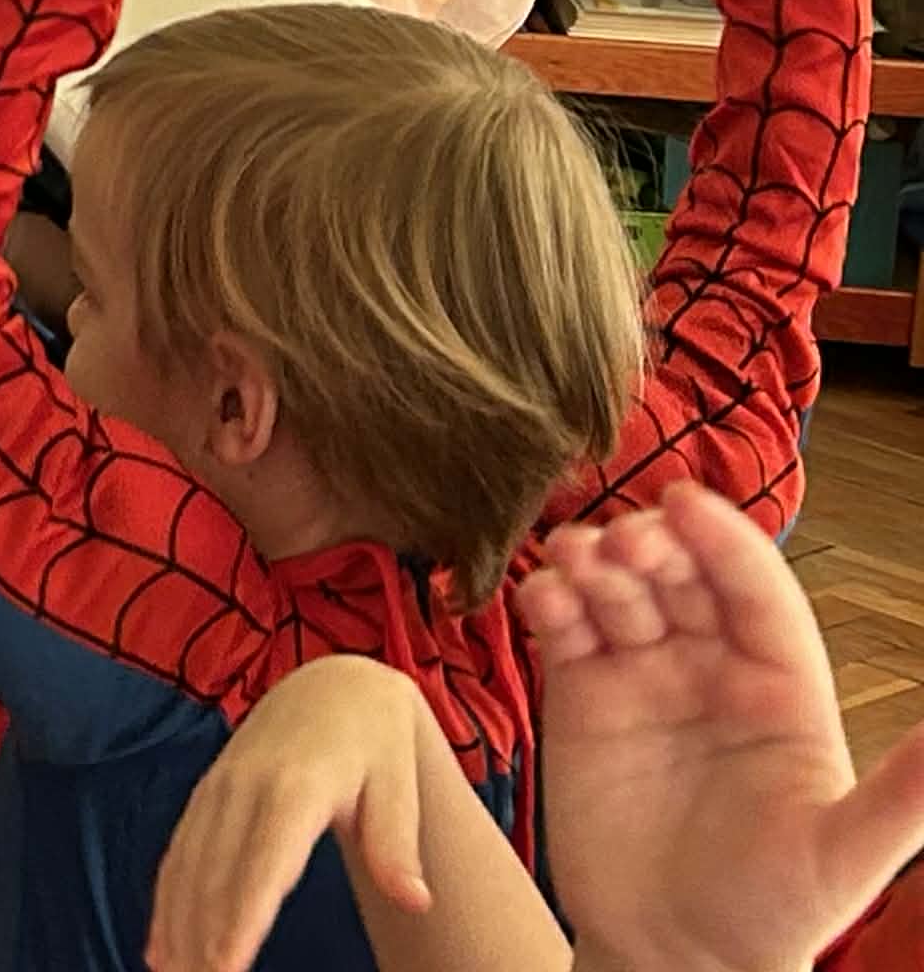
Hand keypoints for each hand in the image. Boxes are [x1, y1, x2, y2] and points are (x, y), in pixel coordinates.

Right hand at [146, 654, 445, 971]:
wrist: (333, 688)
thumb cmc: (373, 745)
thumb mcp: (398, 786)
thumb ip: (398, 845)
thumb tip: (415, 900)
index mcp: (295, 786)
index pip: (263, 862)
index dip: (242, 915)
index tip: (227, 962)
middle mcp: (245, 786)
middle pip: (216, 873)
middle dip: (202, 935)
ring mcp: (218, 788)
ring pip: (187, 866)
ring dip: (176, 925)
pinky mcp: (206, 794)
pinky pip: (178, 852)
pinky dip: (165, 901)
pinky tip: (161, 946)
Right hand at [519, 483, 923, 971]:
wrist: (674, 957)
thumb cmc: (772, 912)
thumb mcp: (848, 856)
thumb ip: (906, 796)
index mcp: (783, 690)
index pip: (758, 593)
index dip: (726, 543)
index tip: (688, 504)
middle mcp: (713, 670)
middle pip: (683, 576)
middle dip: (653, 543)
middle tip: (626, 542)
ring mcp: (644, 678)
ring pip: (619, 589)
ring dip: (594, 561)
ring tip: (574, 561)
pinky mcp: (581, 696)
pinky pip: (564, 627)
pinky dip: (549, 598)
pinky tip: (543, 596)